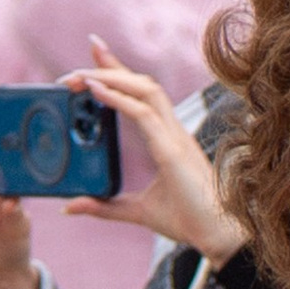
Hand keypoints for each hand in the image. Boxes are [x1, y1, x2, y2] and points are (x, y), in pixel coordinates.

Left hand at [64, 42, 242, 254]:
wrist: (218, 238)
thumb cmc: (189, 222)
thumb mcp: (137, 212)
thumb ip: (104, 207)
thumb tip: (70, 206)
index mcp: (168, 139)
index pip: (141, 93)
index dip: (119, 69)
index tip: (96, 50)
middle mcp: (173, 130)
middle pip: (141, 83)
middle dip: (109, 67)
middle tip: (72, 69)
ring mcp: (175, 137)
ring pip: (144, 90)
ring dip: (110, 77)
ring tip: (79, 77)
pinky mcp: (172, 150)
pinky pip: (143, 114)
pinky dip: (118, 99)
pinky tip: (95, 91)